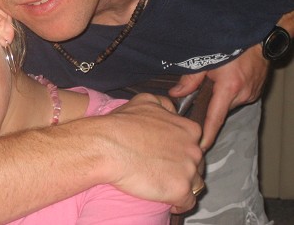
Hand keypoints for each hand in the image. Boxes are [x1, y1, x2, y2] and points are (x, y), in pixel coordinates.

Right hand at [103, 93, 203, 213]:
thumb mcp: (145, 101)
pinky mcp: (180, 190)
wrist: (107, 146)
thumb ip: (165, 105)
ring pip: (195, 183)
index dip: (181, 149)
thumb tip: (172, 109)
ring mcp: (188, 171)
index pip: (195, 142)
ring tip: (165, 186)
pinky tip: (168, 202)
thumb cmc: (122, 124)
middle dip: (183, 167)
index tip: (169, 154)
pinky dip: (179, 204)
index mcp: (189, 129)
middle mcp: (194, 149)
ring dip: (182, 184)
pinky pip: (187, 202)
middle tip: (163, 169)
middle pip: (196, 163)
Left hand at [169, 44, 268, 150]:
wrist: (259, 40)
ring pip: (229, 105)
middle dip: (209, 109)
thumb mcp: (206, 61)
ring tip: (214, 84)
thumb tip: (175, 94)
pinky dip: (229, 95)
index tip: (201, 148)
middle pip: (220, 111)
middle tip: (197, 102)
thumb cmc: (231, 48)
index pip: (215, 118)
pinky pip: (238, 99)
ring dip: (220, 99)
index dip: (207, 135)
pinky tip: (225, 82)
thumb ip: (190, 80)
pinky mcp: (255, 92)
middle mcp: (242, 94)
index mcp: (229, 88)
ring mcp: (251, 94)